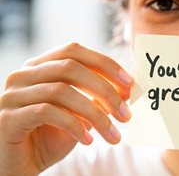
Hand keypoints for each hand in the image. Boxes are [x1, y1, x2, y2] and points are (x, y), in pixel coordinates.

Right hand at [0, 43, 132, 174]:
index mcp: (40, 67)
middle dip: (105, 91)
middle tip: (126, 114)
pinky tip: (88, 141)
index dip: (105, 64)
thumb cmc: (51, 137)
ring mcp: (13, 95)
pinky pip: (47, 113)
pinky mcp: (8, 118)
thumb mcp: (80, 115)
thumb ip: (98, 99)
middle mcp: (23, 75)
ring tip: (112, 135)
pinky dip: (74, 126)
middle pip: (71, 68)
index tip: (129, 83)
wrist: (21, 166)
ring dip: (95, 114)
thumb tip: (128, 88)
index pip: (74, 52)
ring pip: (62, 91)